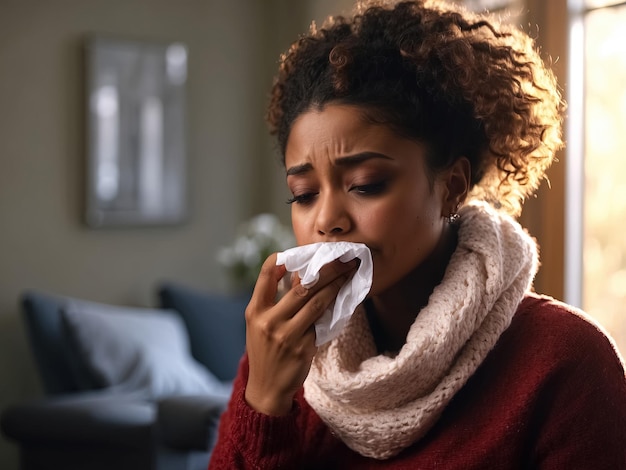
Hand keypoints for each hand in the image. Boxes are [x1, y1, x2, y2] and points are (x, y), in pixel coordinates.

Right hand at [244, 253, 357, 415]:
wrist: (266, 388)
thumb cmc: (265, 350)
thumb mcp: (260, 324)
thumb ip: (275, 301)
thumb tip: (302, 275)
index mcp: (255, 310)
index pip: (266, 275)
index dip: (283, 259)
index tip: (300, 251)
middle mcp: (269, 321)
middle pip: (301, 287)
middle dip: (326, 270)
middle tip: (343, 259)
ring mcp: (286, 335)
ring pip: (316, 303)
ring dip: (335, 286)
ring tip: (348, 274)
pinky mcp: (303, 348)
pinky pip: (321, 323)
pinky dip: (333, 309)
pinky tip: (343, 298)